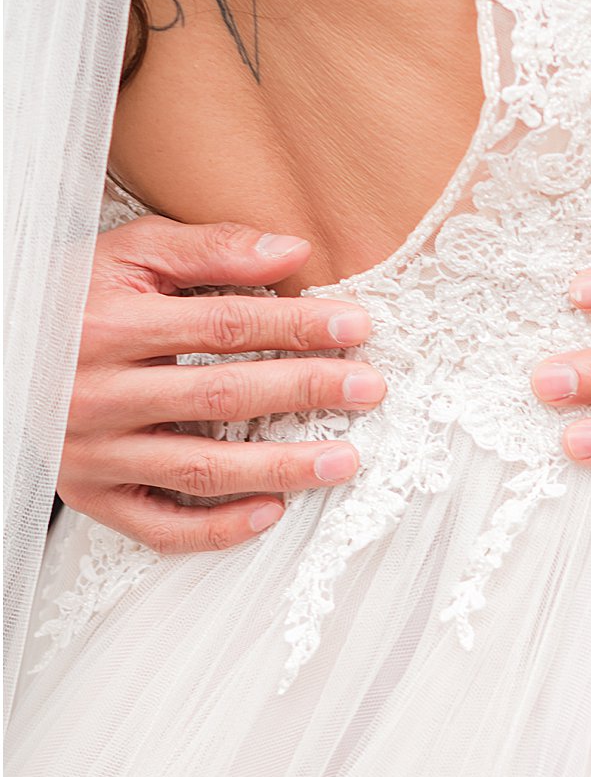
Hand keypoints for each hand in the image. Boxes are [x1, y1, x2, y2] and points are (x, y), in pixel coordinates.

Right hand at [60, 219, 386, 552]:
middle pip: (220, 395)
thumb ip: (209, 248)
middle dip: (304, 390)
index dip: (294, 326)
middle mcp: (98, 393)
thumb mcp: (129, 255)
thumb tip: (292, 250)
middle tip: (368, 387)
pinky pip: (161, 527)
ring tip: (345, 459)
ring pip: (200, 468)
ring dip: (280, 467)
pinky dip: (219, 528)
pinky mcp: (91, 496)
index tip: (355, 326)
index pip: (220, 327)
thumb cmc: (75, 298)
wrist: (2, 350)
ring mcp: (94, 452)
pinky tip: (273, 512)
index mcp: (109, 325)